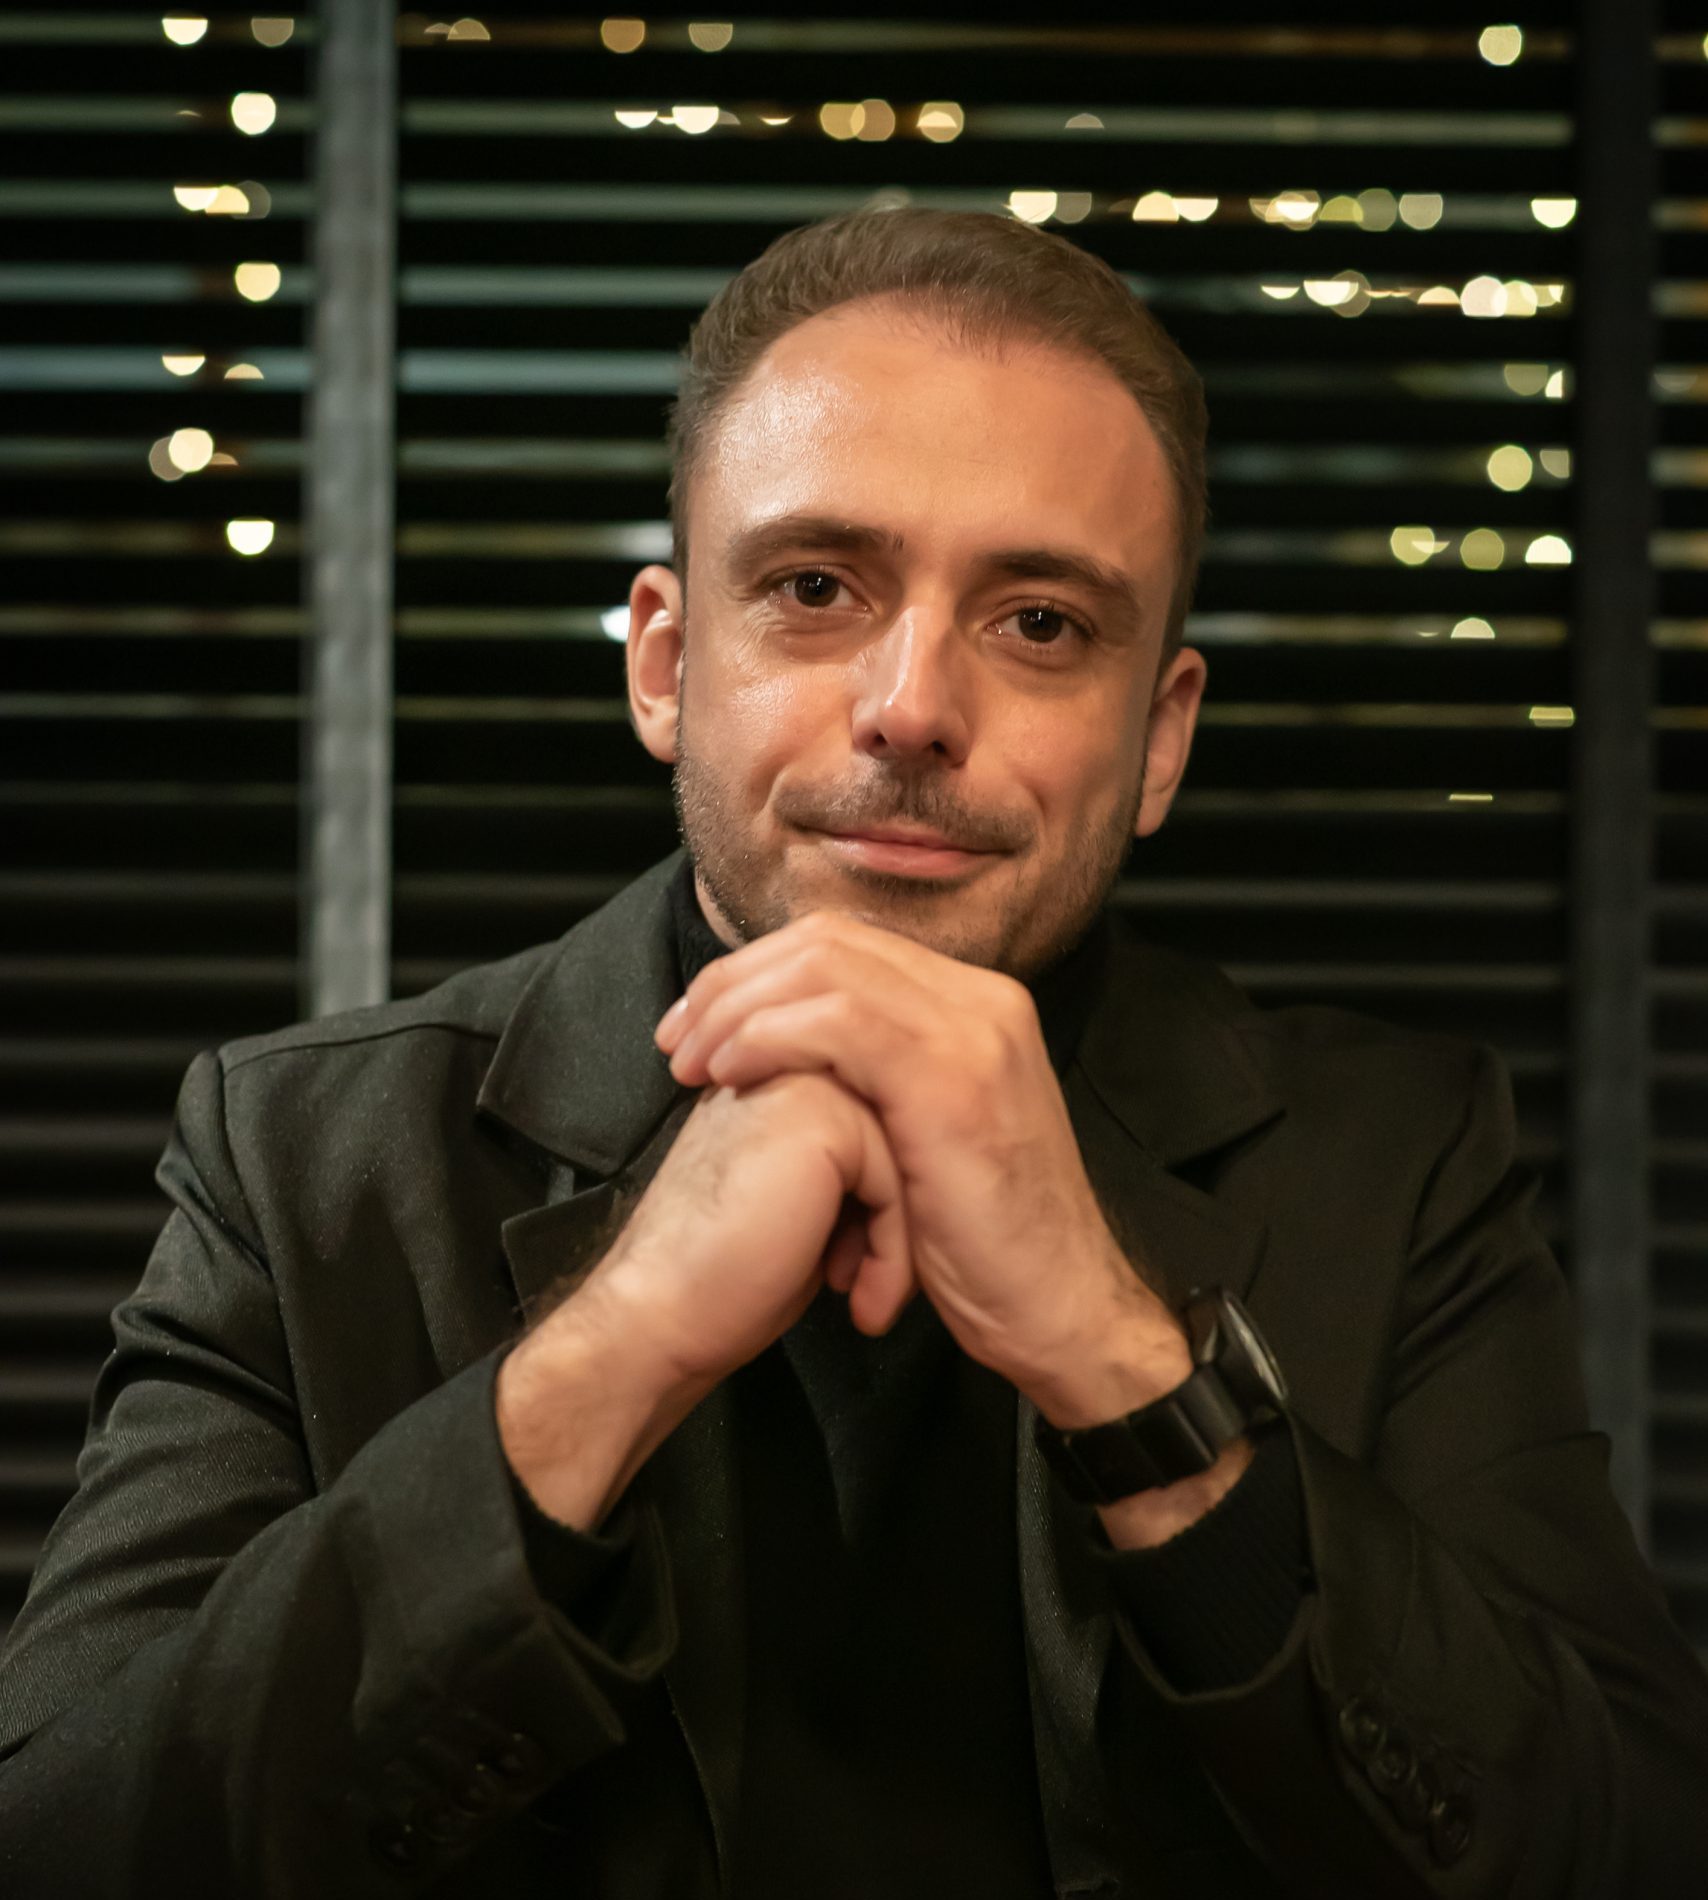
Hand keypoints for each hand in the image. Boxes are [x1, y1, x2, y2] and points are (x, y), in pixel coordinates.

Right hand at [574, 1067, 917, 1390]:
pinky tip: (861, 1299)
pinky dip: (893, 1253)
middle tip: (869, 1286)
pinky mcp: (823, 1117)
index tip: (856, 1270)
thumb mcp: (798, 1202)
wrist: (658, 1313)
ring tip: (866, 1297)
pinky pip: (899, 1180)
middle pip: (900, 1135)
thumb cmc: (717, 1275)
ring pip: (908, 1157)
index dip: (880, 1206)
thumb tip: (917, 1176)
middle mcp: (788, 1063)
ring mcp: (805, 1081)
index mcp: (774, 1075)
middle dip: (897, 1222)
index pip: (879, 1123)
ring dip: (898, 1242)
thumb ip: (845, 1165)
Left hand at [655, 909, 1186, 1413]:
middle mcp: (980, 1000)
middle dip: (733, 982)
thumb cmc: (983, 1245)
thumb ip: (877, 1080)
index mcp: (974, 1005)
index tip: (698, 1026)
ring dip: (737, 1008)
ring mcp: (972, 1032)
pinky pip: (834, 1023)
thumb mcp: (925, 1138)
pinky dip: (766, 1037)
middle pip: (826, 940)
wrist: (1061, 1310)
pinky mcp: (951, 1079)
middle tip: (675, 1038)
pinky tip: (731, 1074)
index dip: (757, 972)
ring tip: (691, 1061)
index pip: (844, 944)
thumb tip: (787, 1051)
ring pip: (823, 968)